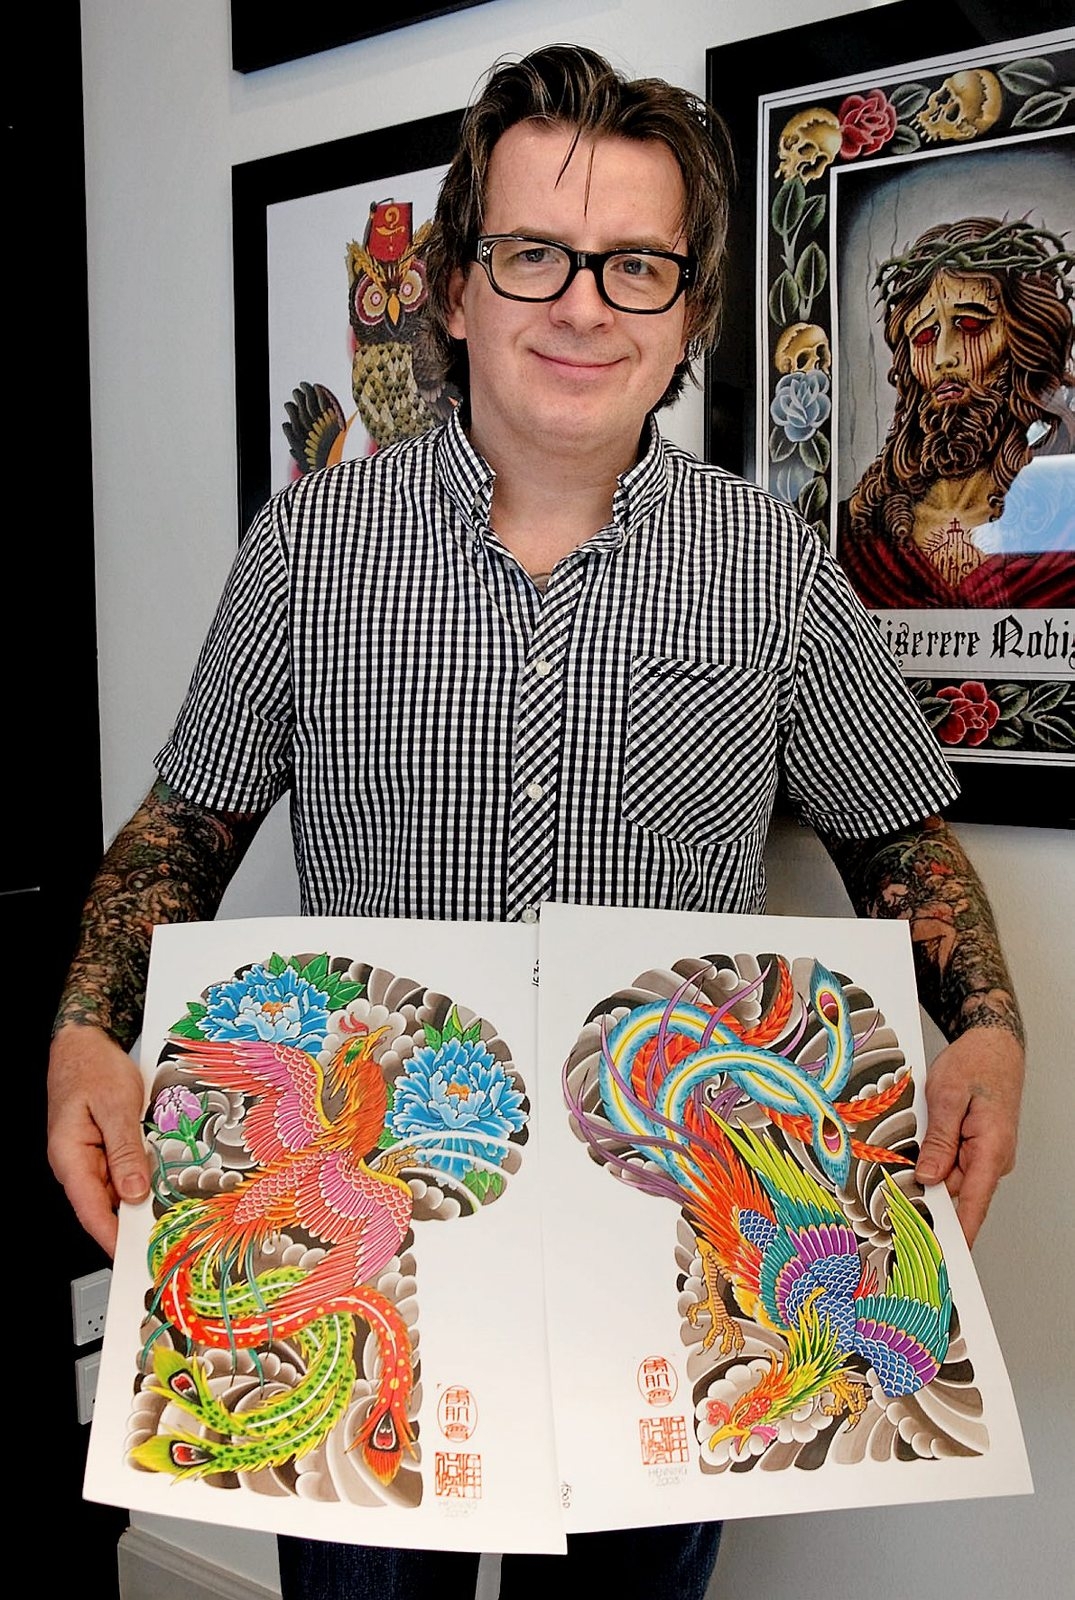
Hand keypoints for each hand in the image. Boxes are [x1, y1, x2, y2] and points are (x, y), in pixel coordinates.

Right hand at [47, 1024, 150, 1256]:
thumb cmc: (93, 1067)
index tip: (132, 1256)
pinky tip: (163, 1180)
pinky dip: (140, 1177)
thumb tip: (133, 1192)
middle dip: (132, 1223)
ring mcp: (88, 1156)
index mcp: (69, 1156)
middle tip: (164, 1238)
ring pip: (116, 1189)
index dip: (111, 1236)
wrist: (83, 1042)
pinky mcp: (102, 1147)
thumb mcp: (115, 1106)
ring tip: (171, 1213)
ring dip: (140, 1199)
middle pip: (105, 1204)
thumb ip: (124, 1150)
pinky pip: (121, 1171)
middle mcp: (75, 1162)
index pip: (90, 1209)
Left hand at [915, 1025, 1023, 1247]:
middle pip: (954, 1193)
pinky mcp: (975, 1147)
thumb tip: (928, 1178)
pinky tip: (917, 1147)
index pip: (974, 1204)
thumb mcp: (947, 1097)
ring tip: (908, 1149)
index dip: (958, 1233)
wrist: (994, 1044)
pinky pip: (950, 1163)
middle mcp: (992, 1158)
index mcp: (991, 1150)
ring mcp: (984, 1154)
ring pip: (949, 1177)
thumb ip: (939, 1140)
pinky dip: (932, 1159)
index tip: (944, 1257)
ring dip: (927, 1170)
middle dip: (926, 1196)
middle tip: (893, 1199)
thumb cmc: (975, 1064)